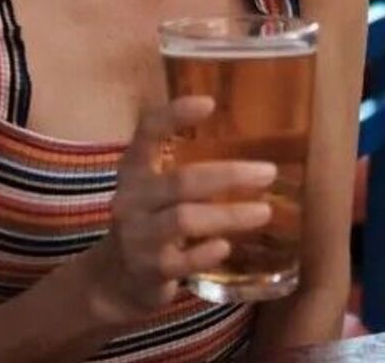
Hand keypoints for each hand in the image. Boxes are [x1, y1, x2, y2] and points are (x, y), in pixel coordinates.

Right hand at [82, 96, 276, 323]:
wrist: (115, 280)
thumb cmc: (149, 224)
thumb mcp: (155, 191)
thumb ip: (187, 173)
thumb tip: (252, 155)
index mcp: (134, 171)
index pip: (146, 133)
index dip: (173, 115)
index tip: (209, 103)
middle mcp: (131, 199)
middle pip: (182, 181)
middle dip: (229, 175)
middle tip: (269, 172)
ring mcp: (137, 236)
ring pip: (185, 220)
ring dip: (228, 215)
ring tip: (264, 212)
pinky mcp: (148, 270)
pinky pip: (180, 261)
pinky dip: (204, 254)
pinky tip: (226, 247)